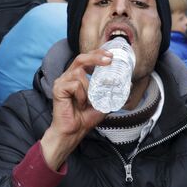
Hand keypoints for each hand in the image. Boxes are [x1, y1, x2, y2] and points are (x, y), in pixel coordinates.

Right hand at [40, 49, 111, 169]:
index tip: (111, 56)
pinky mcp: (58, 89)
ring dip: (89, 87)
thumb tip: (128, 84)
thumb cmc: (85, 118)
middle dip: (96, 57)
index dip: (98, 54)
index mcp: (77, 77)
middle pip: (81, 58)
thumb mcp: (104, 102)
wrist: (74, 132)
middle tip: (109, 60)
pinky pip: (75, 85)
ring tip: (88, 101)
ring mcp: (62, 82)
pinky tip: (79, 104)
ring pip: (79, 73)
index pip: (87, 59)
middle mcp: (68, 76)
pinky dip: (81, 95)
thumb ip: (113, 92)